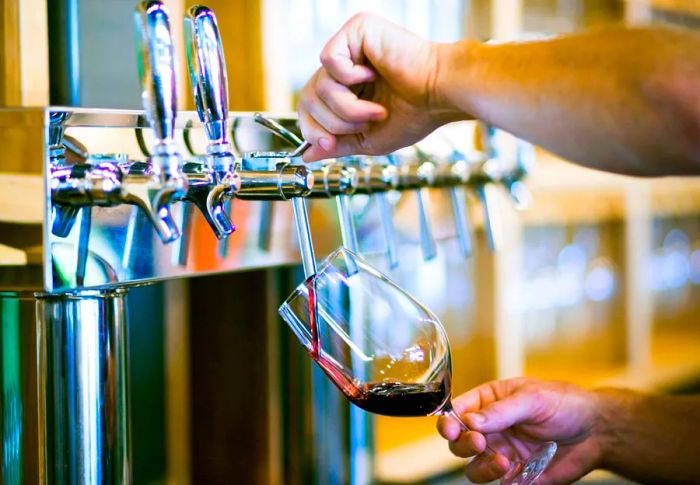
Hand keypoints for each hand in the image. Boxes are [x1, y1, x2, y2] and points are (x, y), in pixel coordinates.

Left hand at [297, 13, 466, 161]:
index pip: (309, 107)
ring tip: (378, 109)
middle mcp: (346, 65)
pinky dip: (349, 77)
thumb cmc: (416, 115)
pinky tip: (374, 74)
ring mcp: (350, 45)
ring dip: (347, 107)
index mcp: (348, 88)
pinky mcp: (356, 29)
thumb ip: (338, 145)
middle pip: (308, 99)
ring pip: (319, 85)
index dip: (313, 130)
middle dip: (332, 123)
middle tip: (364, 125)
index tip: (329, 145)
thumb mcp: (368, 139)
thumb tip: (307, 156)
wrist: (440, 96)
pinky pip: (329, 59)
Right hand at [437, 378, 604, 483]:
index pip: (458, 412)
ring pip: (474, 468)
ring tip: (503, 462)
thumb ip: (501, 411)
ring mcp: (502, 453)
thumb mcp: (532, 399)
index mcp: (489, 403)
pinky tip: (518, 474)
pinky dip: (504, 483)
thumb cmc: (564, 404)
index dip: (449, 421)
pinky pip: (499, 484)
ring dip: (483, 468)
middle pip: (459, 442)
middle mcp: (491, 429)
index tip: (450, 429)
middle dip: (463, 444)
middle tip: (479, 442)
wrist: (596, 431)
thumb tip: (470, 420)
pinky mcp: (517, 475)